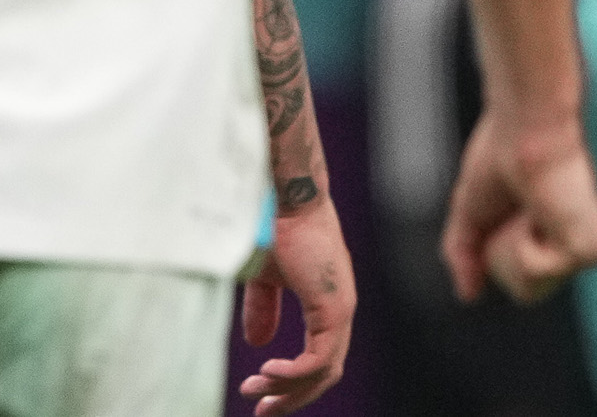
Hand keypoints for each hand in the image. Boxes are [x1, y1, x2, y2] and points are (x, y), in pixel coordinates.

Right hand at [239, 196, 356, 412]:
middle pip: (325, 375)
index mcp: (327, 306)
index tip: (262, 396)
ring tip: (255, 393)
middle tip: (261, 412)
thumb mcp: (264, 280)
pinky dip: (292, 374)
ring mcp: (340, 311)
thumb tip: (259, 343)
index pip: (321, 360)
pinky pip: (318, 359)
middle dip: (292, 399)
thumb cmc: (275, 231)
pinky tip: (266, 373)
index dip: (294, 384)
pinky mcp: (333, 308)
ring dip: (287, 389)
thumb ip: (263, 311)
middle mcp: (340, 312)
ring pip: (323, 372)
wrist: (283, 202)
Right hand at [442, 115, 596, 302]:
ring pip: (529, 290)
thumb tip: (469, 295)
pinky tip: (539, 210)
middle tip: (520, 210)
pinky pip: (534, 274)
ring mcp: (588, 249)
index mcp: (560, 239)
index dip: (500, 252)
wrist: (524, 129)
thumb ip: (466, 254)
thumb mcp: (471, 211)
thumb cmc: (502, 154)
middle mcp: (580, 246)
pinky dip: (522, 242)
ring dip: (511, 245)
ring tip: (531, 207)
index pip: (525, 284)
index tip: (513, 208)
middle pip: (527, 293)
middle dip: (503, 254)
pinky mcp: (591, 250)